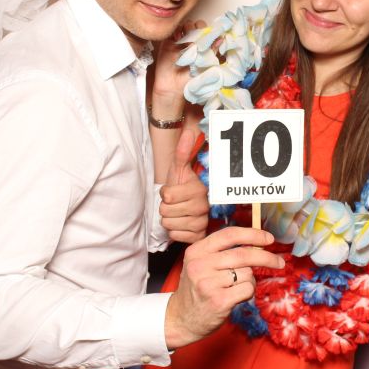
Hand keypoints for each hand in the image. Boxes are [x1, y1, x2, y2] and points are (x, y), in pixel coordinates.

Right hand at [151, 19, 204, 113]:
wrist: (172, 87)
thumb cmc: (190, 79)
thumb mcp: (204, 66)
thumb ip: (212, 51)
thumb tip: (221, 38)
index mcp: (202, 46)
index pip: (207, 31)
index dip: (207, 30)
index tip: (207, 35)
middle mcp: (192, 41)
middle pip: (196, 25)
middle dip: (197, 27)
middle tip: (195, 37)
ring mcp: (180, 40)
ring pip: (185, 25)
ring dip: (187, 27)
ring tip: (186, 39)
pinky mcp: (169, 42)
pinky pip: (173, 30)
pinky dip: (176, 30)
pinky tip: (177, 38)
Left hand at [160, 128, 208, 243]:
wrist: (189, 210)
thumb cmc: (182, 189)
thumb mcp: (180, 170)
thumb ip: (182, 153)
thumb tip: (189, 131)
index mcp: (198, 189)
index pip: (167, 195)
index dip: (165, 193)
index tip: (173, 191)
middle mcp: (203, 206)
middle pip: (165, 211)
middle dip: (165, 207)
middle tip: (175, 204)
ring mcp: (201, 222)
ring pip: (168, 224)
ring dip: (169, 219)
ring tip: (178, 214)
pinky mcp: (197, 237)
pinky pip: (174, 235)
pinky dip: (174, 231)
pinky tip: (181, 225)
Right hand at [164, 226, 283, 348]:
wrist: (181, 319)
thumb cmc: (197, 289)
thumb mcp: (200, 264)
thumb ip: (222, 252)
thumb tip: (256, 243)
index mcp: (197, 251)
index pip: (229, 235)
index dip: (253, 234)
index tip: (268, 238)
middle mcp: (200, 265)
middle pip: (244, 254)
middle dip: (267, 258)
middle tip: (279, 262)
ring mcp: (208, 283)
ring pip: (247, 273)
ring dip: (249, 281)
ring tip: (235, 288)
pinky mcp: (218, 301)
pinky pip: (248, 289)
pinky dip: (248, 293)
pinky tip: (235, 297)